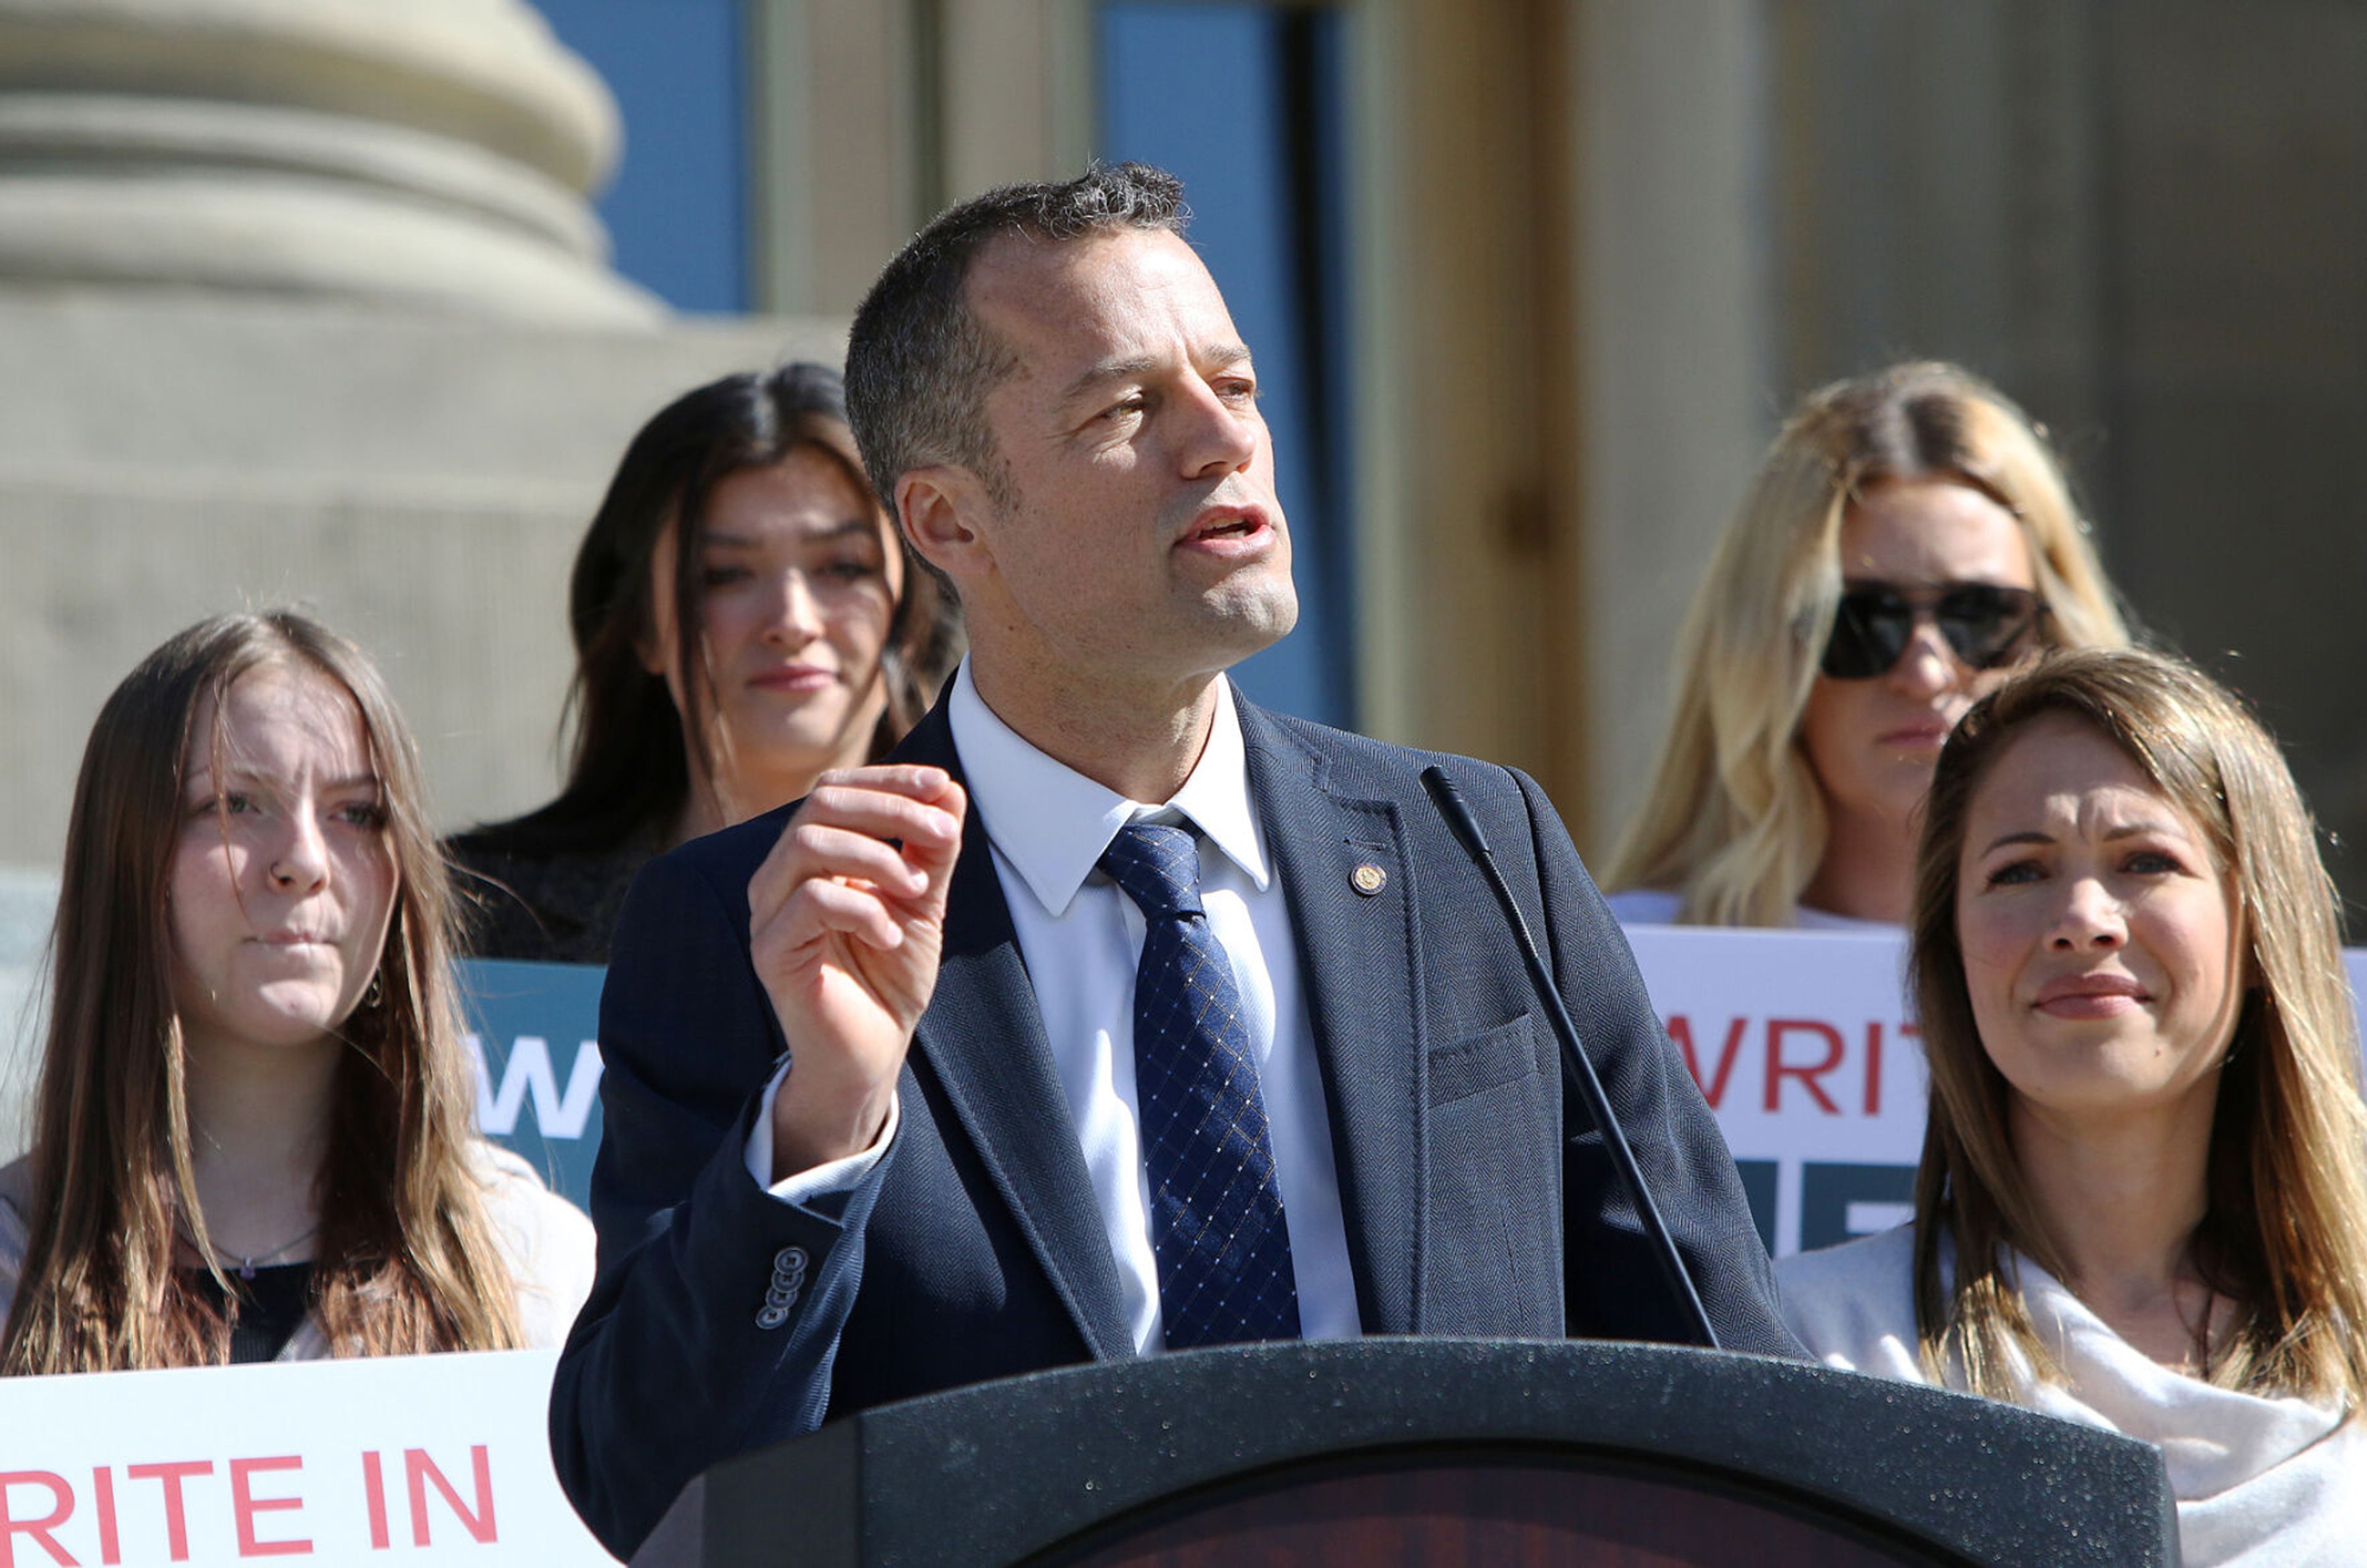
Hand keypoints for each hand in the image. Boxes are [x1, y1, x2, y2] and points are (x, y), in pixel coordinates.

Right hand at [751, 765, 964, 1177]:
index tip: (942, 786)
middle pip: (821, 803)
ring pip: (808, 843)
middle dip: (891, 809)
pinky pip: (810, 901)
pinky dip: (863, 910)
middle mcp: (780, 874)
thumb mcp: (923, 902)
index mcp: (811, 855)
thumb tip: (950, 789)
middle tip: (944, 836)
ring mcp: (769, 911)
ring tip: (917, 891)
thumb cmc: (890, 976)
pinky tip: (890, 935)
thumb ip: (931, 849)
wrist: (871, 1052)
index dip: (889, 779)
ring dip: (877, 858)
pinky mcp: (770, 951)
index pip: (836, 789)